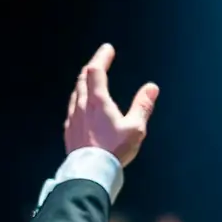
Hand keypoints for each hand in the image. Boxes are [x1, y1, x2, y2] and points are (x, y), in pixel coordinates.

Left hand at [64, 44, 159, 166]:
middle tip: (99, 62)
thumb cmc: (114, 150)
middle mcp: (82, 106)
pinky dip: (79, 99)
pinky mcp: (69, 131)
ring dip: (83, 83)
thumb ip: (142, 106)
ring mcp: (73, 118)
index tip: (108, 49)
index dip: (101, 58)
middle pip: (83, 79)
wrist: (91, 172)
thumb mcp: (135, 128)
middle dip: (92, 67)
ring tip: (91, 81)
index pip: (96, 71)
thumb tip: (151, 88)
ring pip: (76, 93)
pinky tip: (82, 107)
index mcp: (97, 101)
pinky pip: (72, 108)